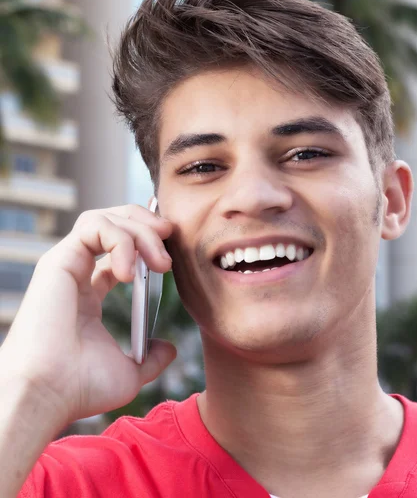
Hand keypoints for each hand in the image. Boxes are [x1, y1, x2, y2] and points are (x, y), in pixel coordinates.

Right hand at [0, 203, 175, 429]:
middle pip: (113, 224)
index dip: (147, 244)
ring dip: (140, 231)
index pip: (118, 251)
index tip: (169, 259)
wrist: (48, 394)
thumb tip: (169, 349)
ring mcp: (67, 264)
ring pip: (105, 218)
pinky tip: (130, 274)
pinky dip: (121, 240)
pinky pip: (95, 226)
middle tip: (170, 241)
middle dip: (147, 225)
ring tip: (159, 262)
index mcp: (88, 295)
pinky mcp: (59, 259)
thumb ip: (151, 357)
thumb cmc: (79, 388)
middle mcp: (76, 274)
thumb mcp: (129, 372)